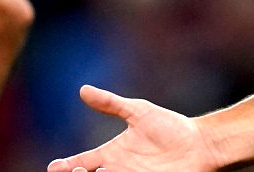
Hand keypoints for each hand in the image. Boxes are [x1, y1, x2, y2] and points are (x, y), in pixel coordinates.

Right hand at [48, 85, 222, 171]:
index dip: (66, 166)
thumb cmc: (170, 127)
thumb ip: (111, 103)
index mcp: (112, 154)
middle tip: (77, 169)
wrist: (199, 143)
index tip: (54, 167)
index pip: (82, 162)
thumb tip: (83, 89)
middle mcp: (118, 170)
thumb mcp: (138, 111)